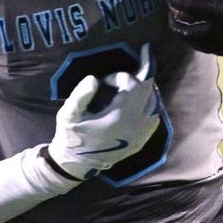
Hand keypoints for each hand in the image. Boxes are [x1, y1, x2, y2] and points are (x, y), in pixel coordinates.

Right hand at [47, 43, 160, 179]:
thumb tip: (94, 79)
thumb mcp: (68, 114)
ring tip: (135, 82)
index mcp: (120, 117)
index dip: (119, 77)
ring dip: (146, 90)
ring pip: (154, 104)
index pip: (133, 85)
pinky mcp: (140, 141)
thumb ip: (80, 95)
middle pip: (149, 91)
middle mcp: (135, 125)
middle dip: (142, 76)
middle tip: (143, 58)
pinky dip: (149, 105)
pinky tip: (138, 101)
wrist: (76, 164)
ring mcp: (140, 135)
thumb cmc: (71, 136)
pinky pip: (153, 117)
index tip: (104, 80)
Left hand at [168, 0, 222, 56]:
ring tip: (184, 27)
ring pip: (199, 45)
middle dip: (175, 25)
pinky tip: (203, 35)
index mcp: (221, 11)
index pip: (188, 6)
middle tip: (171, 16)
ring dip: (188, 37)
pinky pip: (214, 49)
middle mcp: (222, 31)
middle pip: (188, 33)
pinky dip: (204, 43)